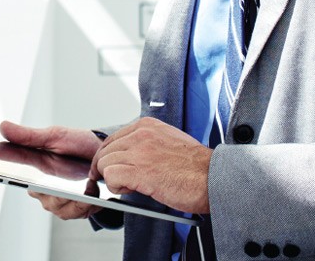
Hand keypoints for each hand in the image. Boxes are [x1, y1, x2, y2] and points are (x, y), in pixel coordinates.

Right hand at [0, 121, 104, 219]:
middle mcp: (43, 193)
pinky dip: (86, 202)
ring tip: (87, 184)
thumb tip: (2, 126)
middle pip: (45, 198)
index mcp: (31, 176)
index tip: (35, 179)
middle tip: (67, 182)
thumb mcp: (54, 137)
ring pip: (61, 207)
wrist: (104, 150)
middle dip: (57, 190)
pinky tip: (93, 191)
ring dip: (75, 196)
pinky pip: (78, 212)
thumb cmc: (77, 144)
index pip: (18, 182)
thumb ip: (28, 136)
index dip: (21, 182)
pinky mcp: (77, 208)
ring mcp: (60, 202)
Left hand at [89, 117, 211, 213]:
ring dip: (113, 179)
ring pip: (104, 164)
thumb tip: (130, 154)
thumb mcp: (169, 140)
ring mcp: (139, 151)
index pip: (112, 139)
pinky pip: (110, 177)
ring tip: (130, 185)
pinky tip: (132, 189)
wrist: (210, 177)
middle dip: (107, 168)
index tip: (113, 167)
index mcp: (148, 125)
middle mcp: (141, 134)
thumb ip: (147, 142)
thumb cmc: (194, 165)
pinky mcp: (138, 171)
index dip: (110, 157)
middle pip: (104, 152)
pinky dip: (117, 187)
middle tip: (117, 181)